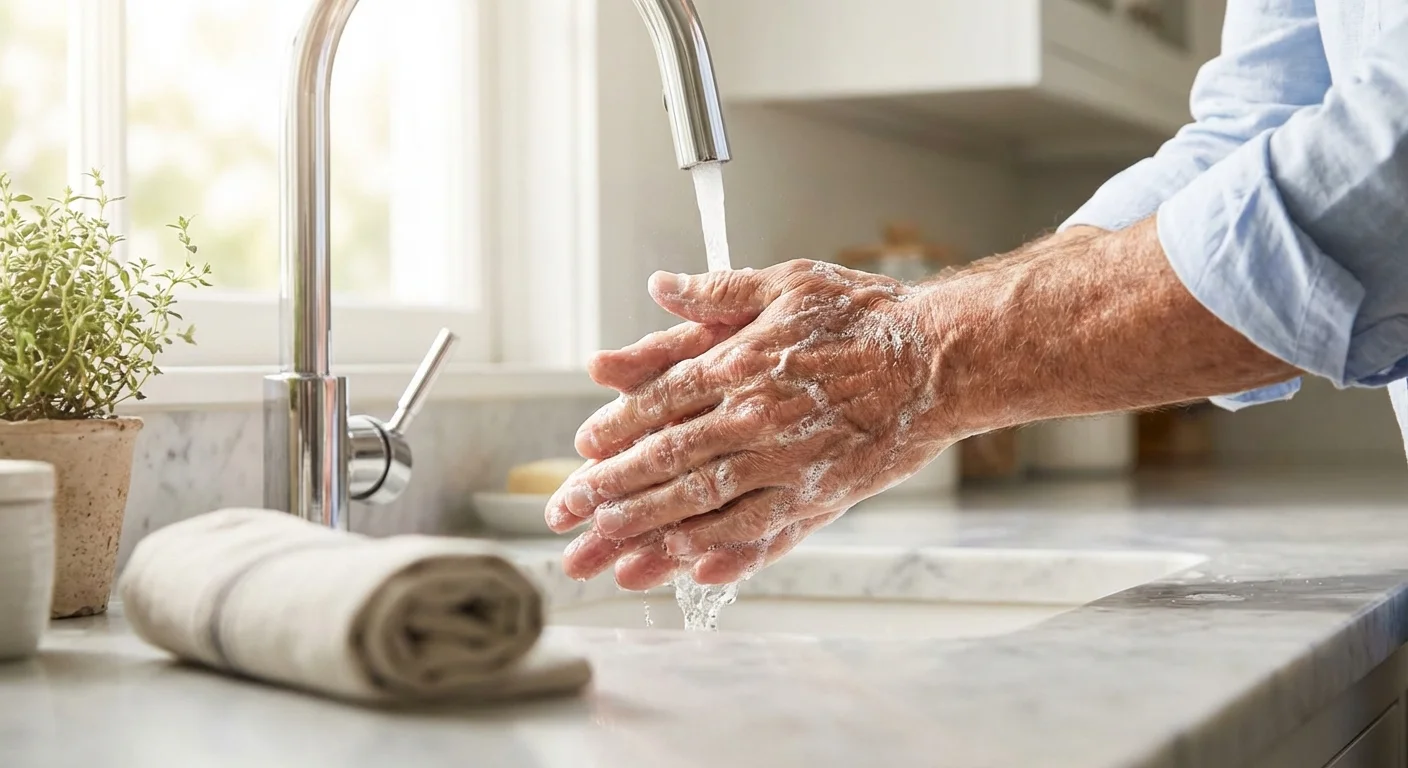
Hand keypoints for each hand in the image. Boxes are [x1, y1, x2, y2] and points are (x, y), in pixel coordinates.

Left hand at [546, 261, 954, 588]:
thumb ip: (718, 292)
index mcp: (739, 364)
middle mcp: (753, 417)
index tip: (583, 450)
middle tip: (566, 512)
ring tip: (605, 548)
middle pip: (665, 459)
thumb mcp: (787, 283)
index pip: (658, 402)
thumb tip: (662, 286)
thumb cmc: (867, 317)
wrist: (939, 357)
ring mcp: (785, 461)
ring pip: (700, 501)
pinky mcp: (820, 493)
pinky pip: (757, 528)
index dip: (615, 429)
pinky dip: (717, 548)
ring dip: (646, 526)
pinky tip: (684, 564)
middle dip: (608, 489)